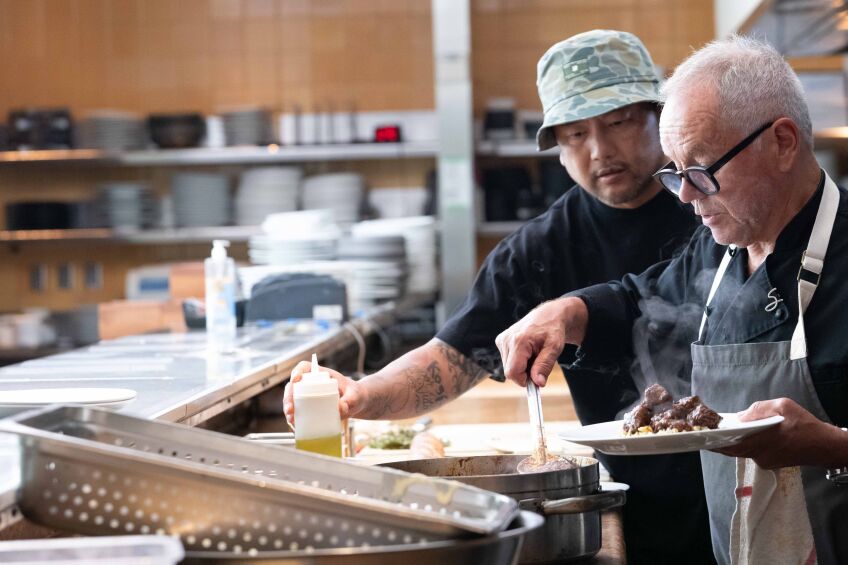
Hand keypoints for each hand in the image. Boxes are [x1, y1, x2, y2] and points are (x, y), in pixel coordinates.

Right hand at [283, 360, 362, 427]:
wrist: (356, 405)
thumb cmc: (355, 395)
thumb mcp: (355, 396)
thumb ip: (350, 401)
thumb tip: (340, 409)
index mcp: (321, 375)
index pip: (305, 367)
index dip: (297, 371)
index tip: (295, 380)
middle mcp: (311, 384)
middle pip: (294, 386)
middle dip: (289, 397)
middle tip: (290, 409)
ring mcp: (308, 396)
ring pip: (292, 399)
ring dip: (288, 409)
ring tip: (291, 419)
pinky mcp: (309, 408)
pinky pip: (298, 411)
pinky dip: (294, 418)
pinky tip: (295, 425)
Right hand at [495, 297, 584, 386]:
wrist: (548, 315)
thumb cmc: (553, 330)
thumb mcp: (554, 348)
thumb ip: (544, 366)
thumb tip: (538, 383)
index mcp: (519, 341)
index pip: (512, 372)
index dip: (524, 380)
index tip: (537, 378)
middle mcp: (506, 339)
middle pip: (509, 371)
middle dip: (524, 373)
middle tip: (538, 362)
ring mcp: (502, 340)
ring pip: (508, 367)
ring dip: (522, 367)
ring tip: (533, 355)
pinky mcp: (501, 341)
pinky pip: (507, 360)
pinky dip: (518, 361)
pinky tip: (527, 352)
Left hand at [712, 398, 839, 468]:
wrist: (824, 446)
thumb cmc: (803, 424)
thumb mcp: (781, 406)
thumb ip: (758, 410)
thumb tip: (740, 417)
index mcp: (760, 440)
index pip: (730, 443)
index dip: (714, 440)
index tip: (701, 436)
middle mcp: (758, 454)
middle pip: (731, 449)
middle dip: (718, 441)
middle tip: (705, 433)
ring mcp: (763, 461)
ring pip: (741, 451)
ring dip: (731, 442)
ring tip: (721, 431)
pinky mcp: (769, 463)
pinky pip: (751, 453)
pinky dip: (745, 444)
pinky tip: (743, 435)